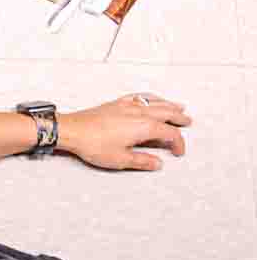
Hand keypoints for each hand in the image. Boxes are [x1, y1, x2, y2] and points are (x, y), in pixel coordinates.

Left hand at [58, 94, 190, 170]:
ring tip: (178, 106)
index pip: (170, 134)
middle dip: (179, 118)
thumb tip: (157, 163)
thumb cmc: (93, 144)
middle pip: (167, 113)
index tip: (178, 152)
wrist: (71, 130)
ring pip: (155, 102)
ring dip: (169, 105)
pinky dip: (150, 97)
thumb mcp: (120, 159)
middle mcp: (139, 113)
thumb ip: (142, 161)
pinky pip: (139, 97)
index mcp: (144, 127)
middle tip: (188, 121)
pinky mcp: (116, 104)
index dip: (178, 143)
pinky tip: (150, 99)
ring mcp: (127, 106)